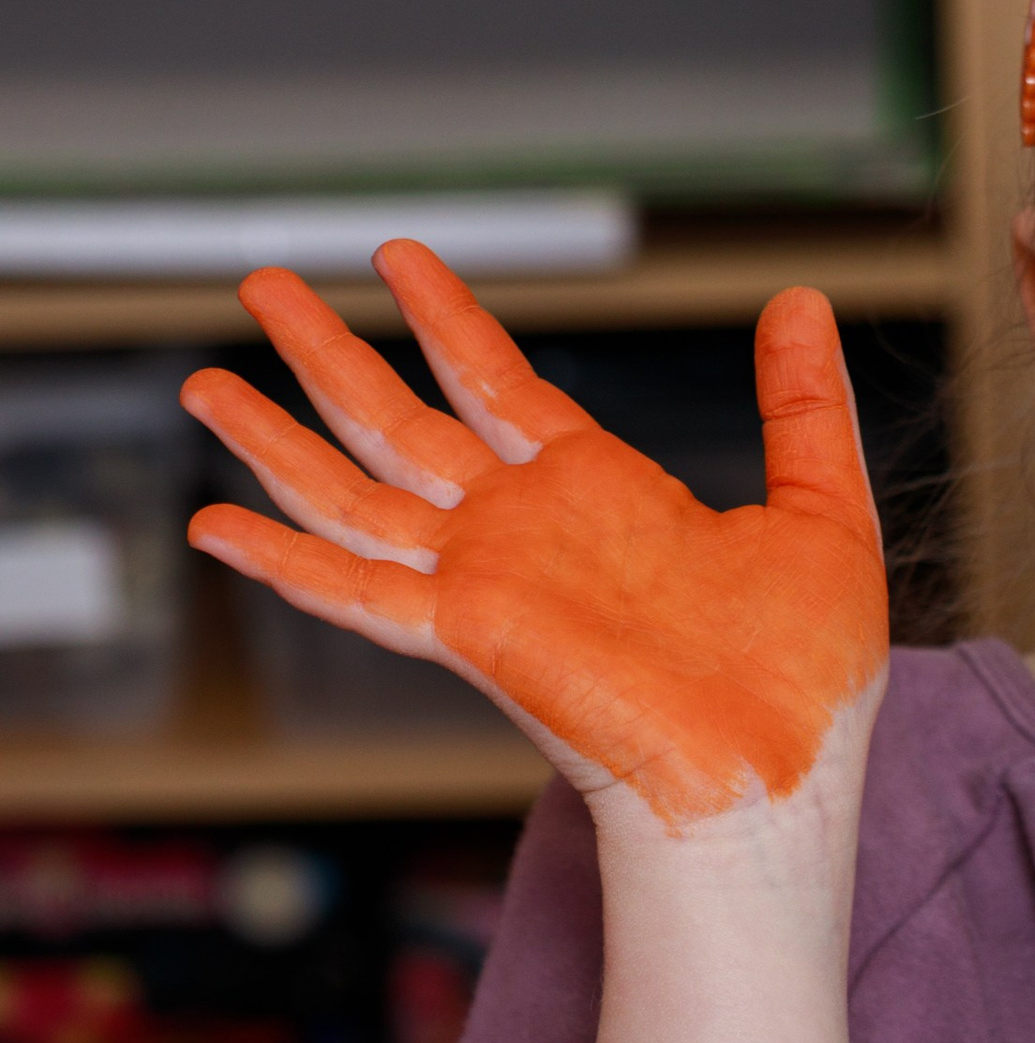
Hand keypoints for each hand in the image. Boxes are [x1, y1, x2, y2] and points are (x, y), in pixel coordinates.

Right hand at [183, 244, 889, 836]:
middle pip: (399, 422)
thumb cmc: (807, 688)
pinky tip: (214, 526)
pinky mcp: (469, 635)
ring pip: (354, 493)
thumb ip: (803, 407)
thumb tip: (800, 303)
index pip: (499, 385)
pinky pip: (356, 589)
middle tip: (262, 285)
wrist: (779, 785)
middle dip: (328, 353)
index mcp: (601, 498)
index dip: (446, 318)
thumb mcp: (824, 514)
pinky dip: (283, 559)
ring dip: (275, 439)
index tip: (398, 258)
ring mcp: (488, 584)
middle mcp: (527, 534)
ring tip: (202, 381)